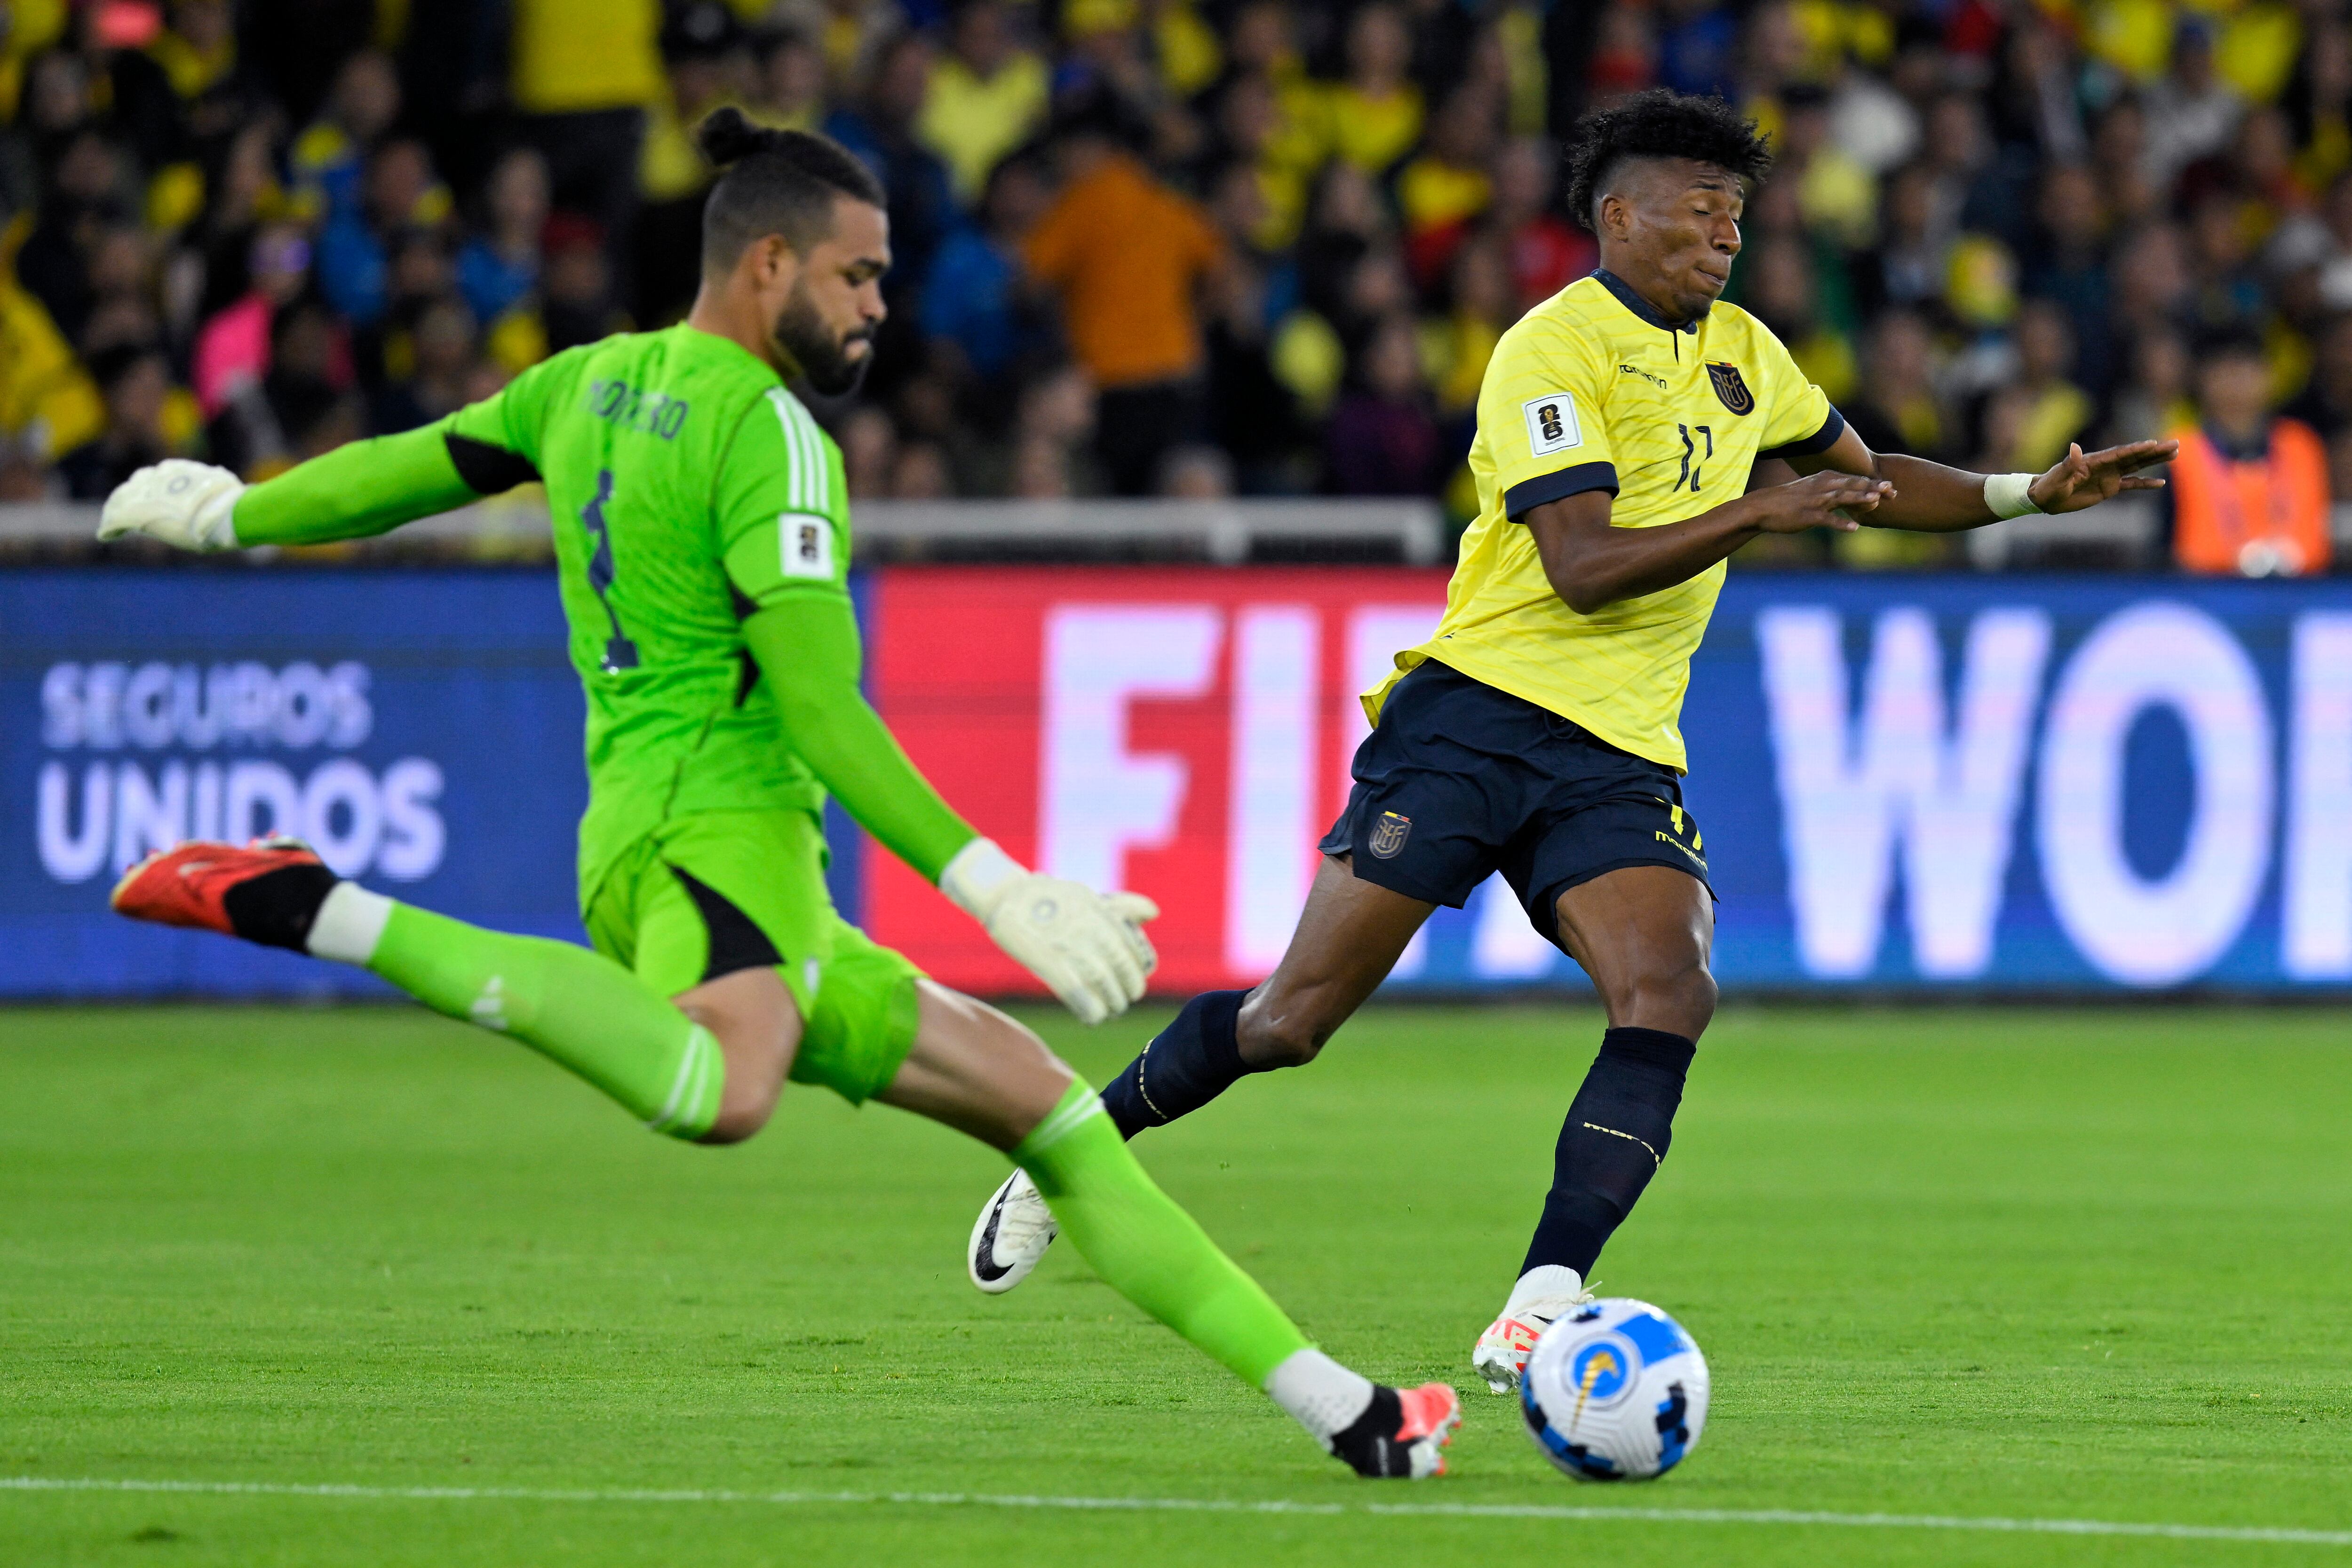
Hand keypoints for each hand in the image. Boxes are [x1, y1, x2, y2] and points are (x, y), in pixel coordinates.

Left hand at [97, 460, 244, 551]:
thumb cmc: (235, 506)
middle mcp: (159, 477)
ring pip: (121, 499)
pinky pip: (115, 519)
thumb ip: (223, 492)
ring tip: (111, 520)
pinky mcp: (137, 513)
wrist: (226, 514)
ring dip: (116, 510)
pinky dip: (109, 528)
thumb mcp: (229, 494)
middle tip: (126, 508)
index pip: (161, 474)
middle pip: (137, 482)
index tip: (154, 497)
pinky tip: (105, 535)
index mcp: (181, 471)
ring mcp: (147, 495)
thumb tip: (246, 494)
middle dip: (130, 495)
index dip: (154, 486)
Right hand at [939, 839, 1158, 1023]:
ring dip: (1111, 1002)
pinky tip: (1093, 1018)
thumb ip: (1122, 907)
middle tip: (1124, 1001)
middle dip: (1127, 990)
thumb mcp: (1088, 895)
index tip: (1137, 979)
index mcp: (1101, 912)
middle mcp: (1089, 927)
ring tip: (1111, 1011)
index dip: (1140, 969)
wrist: (1004, 895)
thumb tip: (1154, 913)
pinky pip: (1075, 991)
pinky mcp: (1047, 960)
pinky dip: (1089, 1008)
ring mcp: (1068, 943)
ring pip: (1102, 981)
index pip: (1133, 948)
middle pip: (1121, 967)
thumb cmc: (1047, 896)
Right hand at [1743, 469, 1894, 533]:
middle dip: (1873, 488)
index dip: (1873, 483)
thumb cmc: (1789, 500)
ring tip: (1877, 501)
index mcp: (1825, 479)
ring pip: (1841, 498)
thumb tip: (1850, 494)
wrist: (1762, 507)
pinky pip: (1827, 519)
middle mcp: (1822, 487)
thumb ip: (1832, 491)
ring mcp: (1815, 501)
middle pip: (1852, 486)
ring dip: (1859, 499)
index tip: (1891, 487)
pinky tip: (1854, 528)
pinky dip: (1841, 523)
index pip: (1854, 480)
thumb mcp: (1812, 489)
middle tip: (1892, 490)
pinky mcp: (1807, 516)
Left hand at [2028, 439, 2175, 513]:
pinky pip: (2131, 484)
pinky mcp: (2109, 488)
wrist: (2045, 498)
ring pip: (2137, 467)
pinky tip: (2160, 483)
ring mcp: (2109, 476)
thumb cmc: (2049, 487)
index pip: (2120, 454)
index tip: (2153, 443)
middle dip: (2154, 451)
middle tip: (2175, 444)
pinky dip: (2145, 484)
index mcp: (2094, 461)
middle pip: (2134, 457)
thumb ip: (2068, 464)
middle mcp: (2105, 465)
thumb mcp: (2058, 477)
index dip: (2136, 449)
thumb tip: (2073, 447)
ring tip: (2174, 454)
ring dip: (2155, 461)